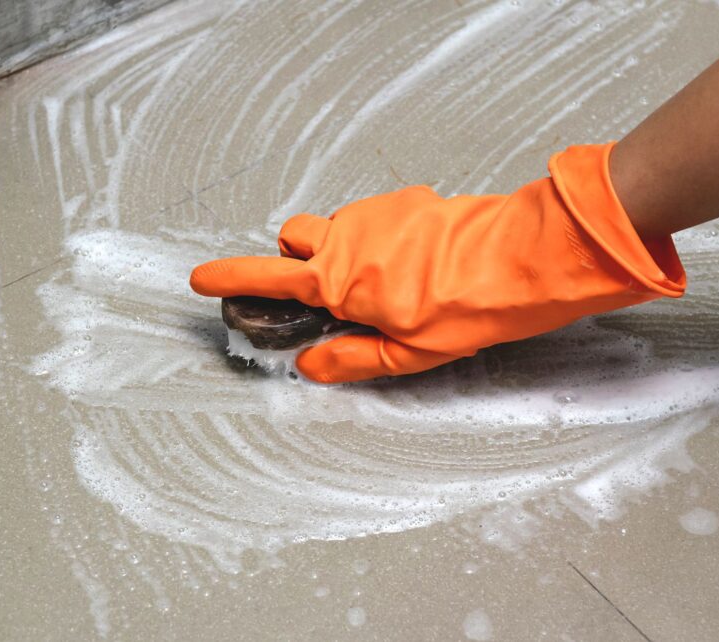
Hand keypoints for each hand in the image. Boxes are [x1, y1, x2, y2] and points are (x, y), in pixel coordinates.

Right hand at [190, 142, 685, 382]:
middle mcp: (348, 237)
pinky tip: (415, 261)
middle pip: (294, 237)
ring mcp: (377, 213)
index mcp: (339, 280)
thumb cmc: (468, 309)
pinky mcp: (407, 200)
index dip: (228, 276)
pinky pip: (374, 215)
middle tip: (324, 289)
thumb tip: (313, 366)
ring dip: (340, 246)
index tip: (200, 278)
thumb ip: (351, 359)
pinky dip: (378, 235)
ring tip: (383, 281)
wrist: (518, 260)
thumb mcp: (406, 354)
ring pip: (335, 224)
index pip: (266, 275)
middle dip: (296, 259)